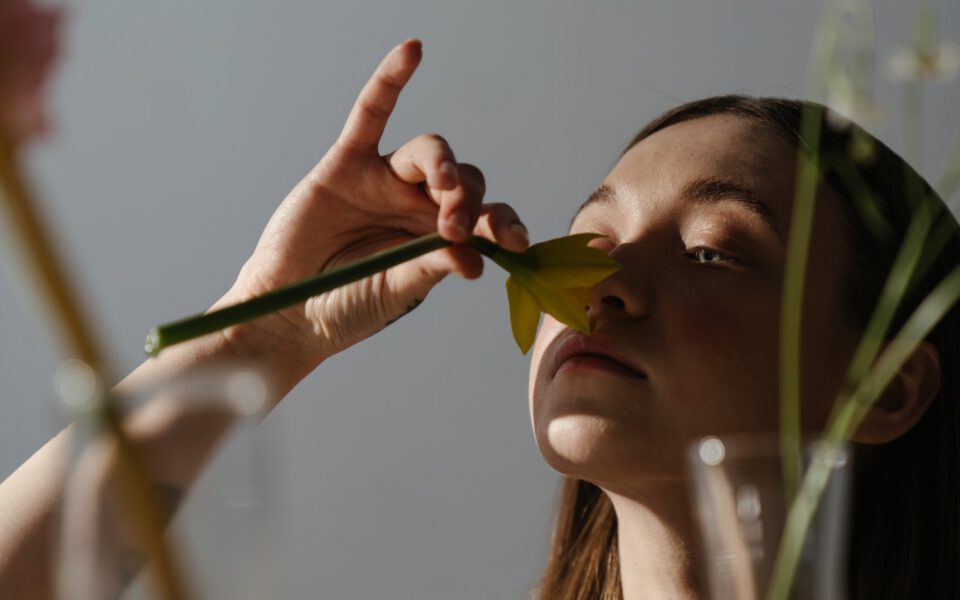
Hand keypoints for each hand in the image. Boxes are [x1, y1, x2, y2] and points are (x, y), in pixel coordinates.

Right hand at [223, 39, 528, 377]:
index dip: (505, 223)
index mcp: (440, 239)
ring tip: (441, 189)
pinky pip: (371, 114)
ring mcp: (384, 181)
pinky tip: (412, 50)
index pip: (486, 218)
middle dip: (467, 200)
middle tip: (454, 228)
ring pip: (429, 151)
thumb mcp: (396, 291)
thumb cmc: (346, 308)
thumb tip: (476, 260)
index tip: (515, 242)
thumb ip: (431, 268)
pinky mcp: (347, 164)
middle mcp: (418, 206)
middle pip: (464, 180)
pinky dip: (390, 81)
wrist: (288, 313)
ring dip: (442, 165)